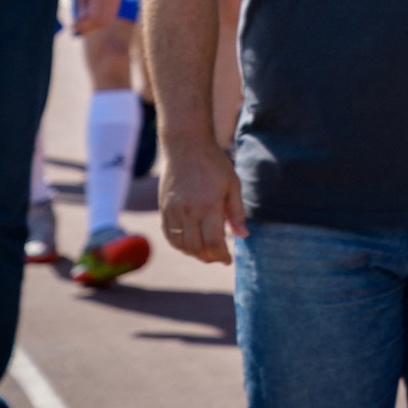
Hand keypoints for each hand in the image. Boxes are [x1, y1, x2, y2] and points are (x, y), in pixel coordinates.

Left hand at [71, 0, 121, 37]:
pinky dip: (102, 19)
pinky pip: (112, 13)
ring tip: (82, 25)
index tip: (71, 28)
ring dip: (96, 26)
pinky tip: (90, 18)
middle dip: (89, 29)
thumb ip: (81, 2)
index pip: (93, 18)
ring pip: (109, 19)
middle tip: (75, 30)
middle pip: (102, 22)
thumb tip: (80, 21)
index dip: (82, 26)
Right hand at [158, 135, 246, 263]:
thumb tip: (243, 236)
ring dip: (193, 253)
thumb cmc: (214, 164)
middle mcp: (189, 212)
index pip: (213, 242)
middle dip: (208, 258)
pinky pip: (169, 235)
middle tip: (217, 258)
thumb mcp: (233, 184)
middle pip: (196, 247)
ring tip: (205, 253)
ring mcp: (173, 211)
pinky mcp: (164, 209)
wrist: (186, 147)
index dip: (221, 256)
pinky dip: (178, 245)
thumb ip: (237, 212)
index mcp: (209, 206)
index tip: (227, 260)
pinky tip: (189, 244)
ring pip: (180, 245)